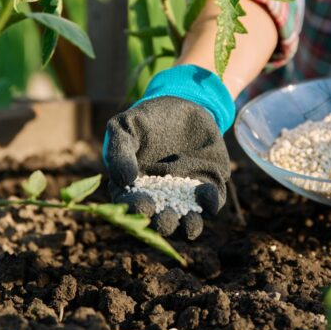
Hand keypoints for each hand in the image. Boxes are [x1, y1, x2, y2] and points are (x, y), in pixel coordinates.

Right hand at [105, 96, 230, 239]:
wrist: (181, 104)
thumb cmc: (146, 119)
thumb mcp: (124, 128)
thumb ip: (119, 152)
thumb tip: (125, 180)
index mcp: (133, 190)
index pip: (132, 207)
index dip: (137, 209)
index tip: (144, 204)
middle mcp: (159, 200)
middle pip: (160, 221)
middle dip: (163, 223)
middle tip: (165, 216)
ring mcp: (185, 197)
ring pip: (187, 222)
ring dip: (189, 226)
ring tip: (190, 221)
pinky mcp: (207, 188)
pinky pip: (211, 204)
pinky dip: (210, 203)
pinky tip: (206, 192)